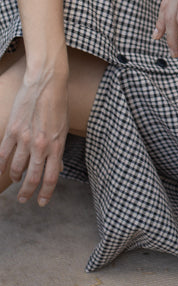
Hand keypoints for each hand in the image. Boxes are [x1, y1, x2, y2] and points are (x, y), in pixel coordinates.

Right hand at [0, 72, 68, 205]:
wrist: (47, 83)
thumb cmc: (58, 104)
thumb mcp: (64, 129)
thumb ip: (58, 149)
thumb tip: (57, 167)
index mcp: (57, 146)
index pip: (51, 178)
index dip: (46, 193)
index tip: (42, 202)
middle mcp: (41, 146)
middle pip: (33, 178)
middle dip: (27, 192)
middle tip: (24, 199)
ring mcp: (25, 139)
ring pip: (16, 168)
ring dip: (14, 178)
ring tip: (14, 183)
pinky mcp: (13, 130)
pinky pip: (3, 154)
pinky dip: (0, 166)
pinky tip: (0, 172)